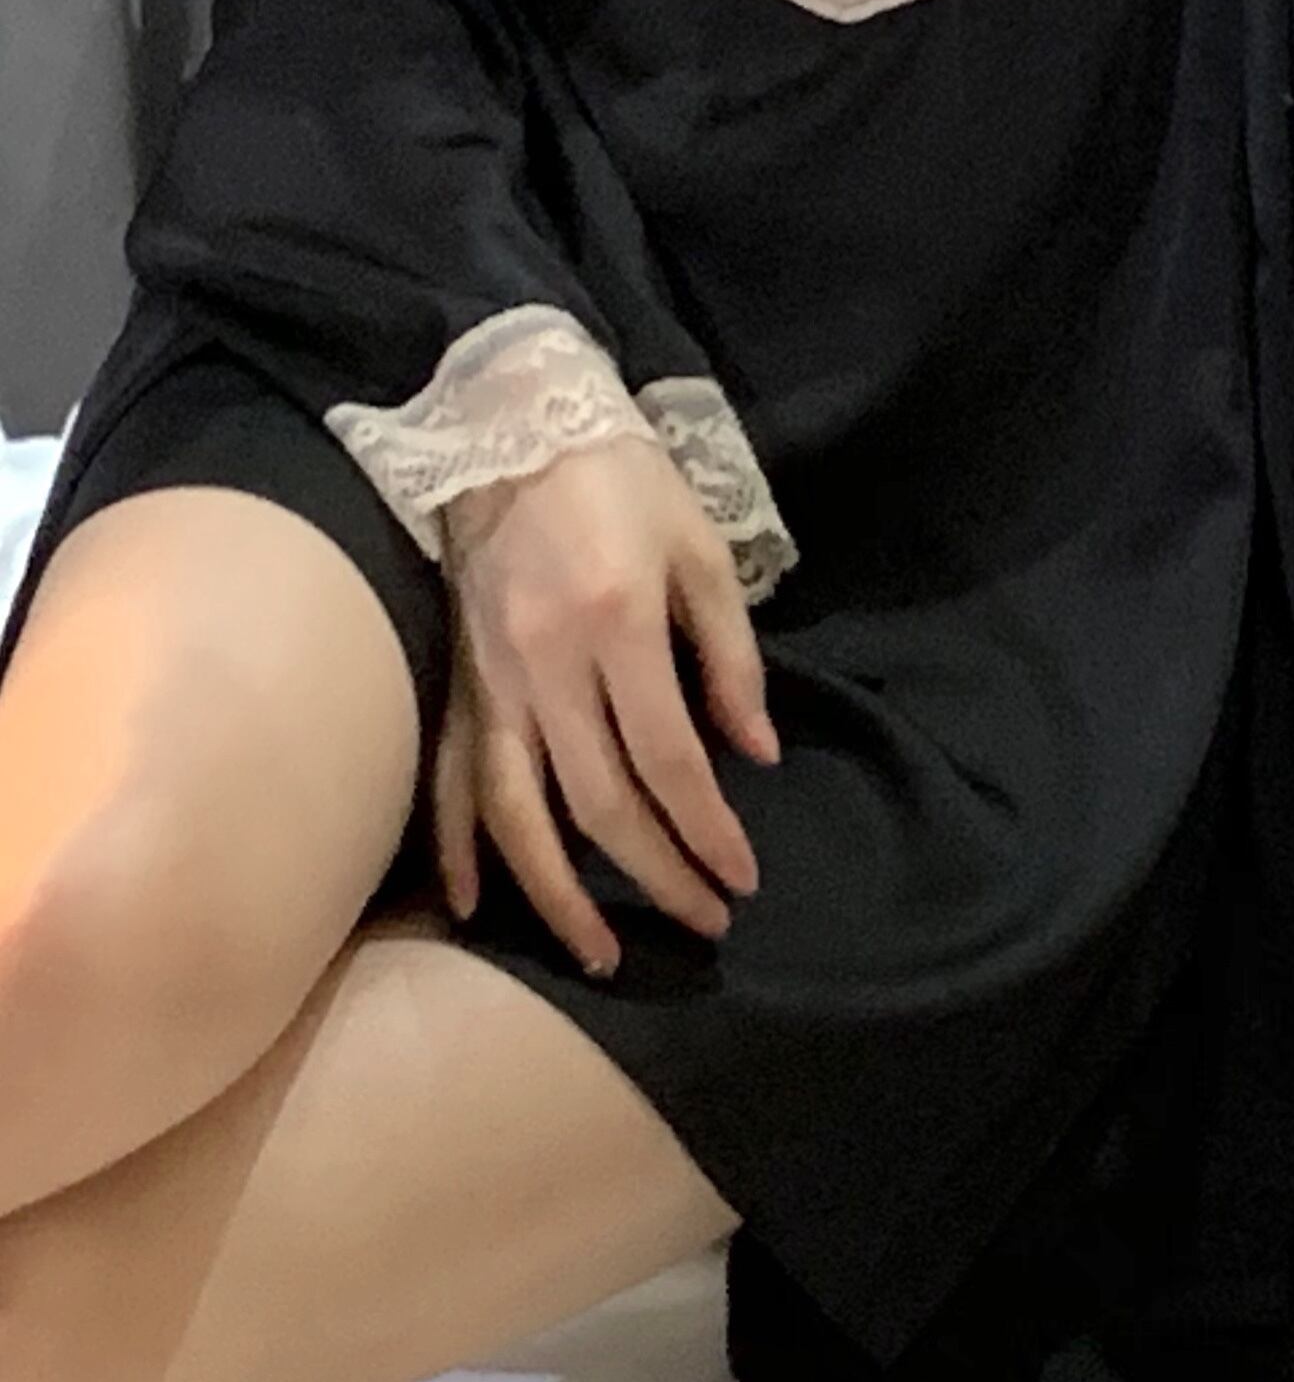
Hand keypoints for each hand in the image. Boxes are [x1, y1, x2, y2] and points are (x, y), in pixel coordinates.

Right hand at [433, 437, 781, 977]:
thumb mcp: (702, 551)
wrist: (513, 425)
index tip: (740, 879)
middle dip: (654, 875)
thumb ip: (731, 656)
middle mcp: (547, 665)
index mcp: (619, 625)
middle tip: (701, 923)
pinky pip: (449, 780)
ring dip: (557, 896)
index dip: (706, 830)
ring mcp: (490, 680)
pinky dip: (460, 848)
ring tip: (602, 955)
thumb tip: (755, 753)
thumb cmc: (625, 482)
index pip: (668, 760)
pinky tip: (478, 906)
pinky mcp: (455, 681)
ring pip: (516, 813)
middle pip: (598, 803)